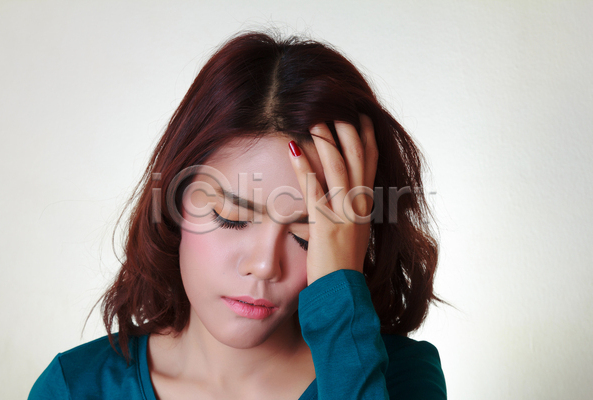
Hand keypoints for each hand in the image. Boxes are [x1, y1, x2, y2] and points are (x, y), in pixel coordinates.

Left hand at [288, 115, 378, 284]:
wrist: (343, 292)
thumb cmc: (342, 265)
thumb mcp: (348, 235)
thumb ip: (338, 217)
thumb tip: (318, 209)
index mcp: (366, 206)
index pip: (372, 164)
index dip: (368, 139)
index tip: (362, 116)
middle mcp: (359, 207)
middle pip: (358, 159)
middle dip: (348, 131)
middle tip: (337, 107)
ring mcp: (345, 215)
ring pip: (339, 169)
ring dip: (327, 142)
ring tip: (314, 119)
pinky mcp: (327, 225)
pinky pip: (314, 191)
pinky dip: (303, 168)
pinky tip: (292, 150)